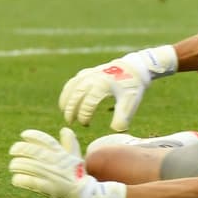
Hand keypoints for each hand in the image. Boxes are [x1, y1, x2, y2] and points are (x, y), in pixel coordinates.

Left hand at [8, 128, 125, 197]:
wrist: (84, 194)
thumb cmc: (77, 174)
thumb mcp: (75, 156)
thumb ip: (69, 142)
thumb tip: (65, 129)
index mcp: (61, 153)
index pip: (45, 140)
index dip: (33, 135)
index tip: (23, 134)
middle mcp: (55, 162)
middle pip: (33, 152)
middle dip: (20, 149)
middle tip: (12, 150)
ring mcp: (51, 175)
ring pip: (29, 166)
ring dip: (17, 165)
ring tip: (12, 166)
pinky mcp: (48, 188)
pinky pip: (30, 182)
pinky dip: (21, 179)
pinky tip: (16, 179)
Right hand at [58, 46, 176, 130]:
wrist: (134, 67)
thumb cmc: (132, 86)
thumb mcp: (130, 102)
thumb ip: (122, 117)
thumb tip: (114, 130)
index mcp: (102, 85)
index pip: (88, 103)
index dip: (84, 115)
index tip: (85, 124)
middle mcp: (92, 78)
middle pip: (76, 94)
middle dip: (71, 109)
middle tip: (70, 121)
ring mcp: (89, 73)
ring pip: (72, 86)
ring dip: (66, 99)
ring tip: (63, 111)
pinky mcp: (88, 72)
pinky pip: (74, 81)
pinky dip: (68, 90)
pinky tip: (67, 98)